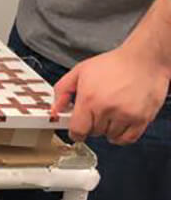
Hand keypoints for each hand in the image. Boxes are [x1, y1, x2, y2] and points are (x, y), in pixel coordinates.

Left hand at [51, 46, 170, 143]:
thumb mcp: (80, 71)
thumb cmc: (113, 64)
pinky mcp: (142, 118)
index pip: (78, 130)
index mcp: (89, 99)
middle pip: (94, 133)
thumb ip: (62, 90)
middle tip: (97, 111)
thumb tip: (55, 109)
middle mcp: (107, 109)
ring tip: (111, 112)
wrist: (143, 60)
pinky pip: (127, 139)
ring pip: (110, 136)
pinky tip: (119, 124)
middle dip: (92, 124)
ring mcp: (126, 115)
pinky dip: (121, 136)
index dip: (75, 133)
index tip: (77, 131)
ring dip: (108, 129)